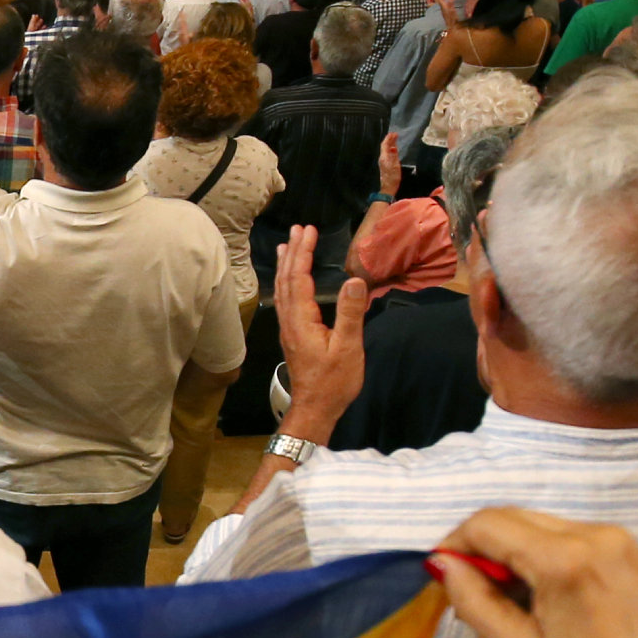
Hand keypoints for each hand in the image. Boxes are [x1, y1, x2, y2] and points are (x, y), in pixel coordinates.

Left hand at [270, 226, 367, 430]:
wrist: (315, 409)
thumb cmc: (334, 382)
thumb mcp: (348, 348)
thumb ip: (350, 314)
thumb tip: (354, 280)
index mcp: (302, 320)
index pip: (300, 278)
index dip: (304, 253)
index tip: (310, 231)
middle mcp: (290, 321)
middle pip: (287, 279)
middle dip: (293, 252)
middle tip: (299, 228)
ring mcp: (288, 328)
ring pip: (283, 289)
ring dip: (287, 265)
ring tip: (287, 245)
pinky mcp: (292, 335)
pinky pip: (285, 300)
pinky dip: (286, 281)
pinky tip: (289, 278)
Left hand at [376, 132, 402, 198]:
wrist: (388, 188)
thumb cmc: (393, 178)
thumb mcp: (395, 166)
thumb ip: (394, 156)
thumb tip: (393, 147)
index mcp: (384, 157)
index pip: (385, 145)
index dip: (389, 138)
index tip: (394, 133)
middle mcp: (382, 158)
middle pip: (384, 147)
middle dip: (389, 140)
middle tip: (395, 134)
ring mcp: (383, 162)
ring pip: (385, 150)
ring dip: (390, 144)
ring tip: (395, 139)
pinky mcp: (385, 165)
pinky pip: (387, 153)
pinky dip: (390, 149)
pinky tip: (393, 149)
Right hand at [426, 509, 637, 637]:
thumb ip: (476, 600)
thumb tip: (443, 565)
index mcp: (568, 558)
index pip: (489, 524)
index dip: (454, 546)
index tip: (440, 581)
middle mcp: (597, 535)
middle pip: (516, 519)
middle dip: (483, 553)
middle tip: (470, 605)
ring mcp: (620, 543)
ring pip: (541, 529)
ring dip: (512, 559)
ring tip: (506, 614)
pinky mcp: (631, 557)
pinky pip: (569, 543)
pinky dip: (542, 563)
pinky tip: (539, 606)